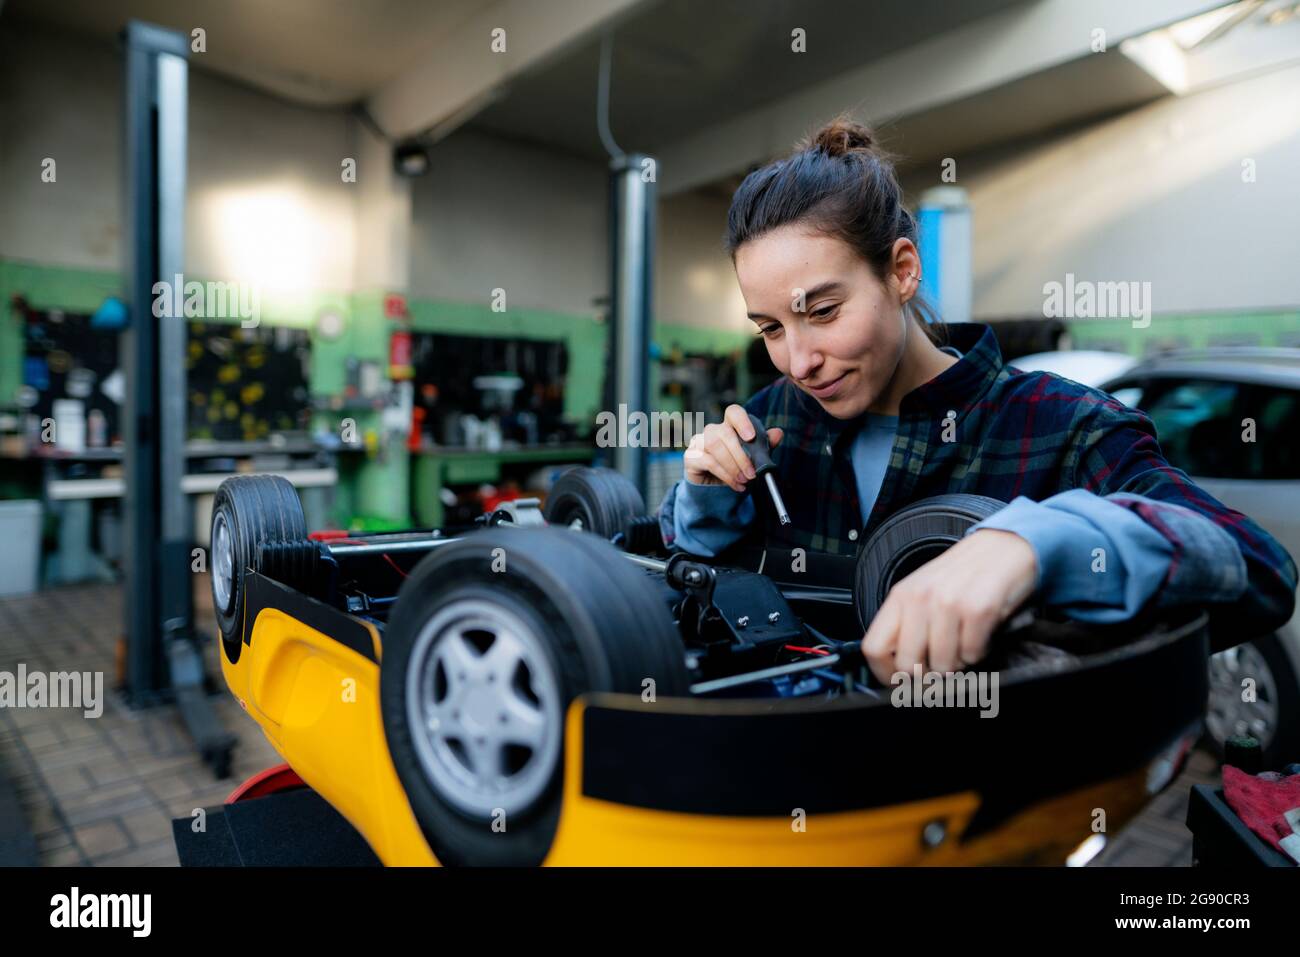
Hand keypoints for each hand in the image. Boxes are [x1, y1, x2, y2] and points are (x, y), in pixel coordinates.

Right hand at [683, 404, 783, 491]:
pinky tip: (736, 485)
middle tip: (752, 474)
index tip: (751, 437)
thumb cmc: (735, 469)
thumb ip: (764, 445)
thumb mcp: (754, 458)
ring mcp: (699, 442)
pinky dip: (724, 475)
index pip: (733, 412)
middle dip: (741, 456)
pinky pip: (707, 461)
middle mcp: (712, 430)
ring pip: (714, 446)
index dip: (742, 421)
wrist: (715, 489)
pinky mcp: (691, 457)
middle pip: (725, 433)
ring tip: (744, 480)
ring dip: (732, 466)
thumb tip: (778, 432)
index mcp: (729, 426)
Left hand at [861, 529, 1036, 683]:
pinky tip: (979, 635)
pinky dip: (978, 652)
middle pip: (907, 665)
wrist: (1004, 547)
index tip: (900, 682)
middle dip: (926, 675)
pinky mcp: (978, 609)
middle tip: (941, 665)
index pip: (873, 648)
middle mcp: (920, 598)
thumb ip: (906, 625)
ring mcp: (949, 603)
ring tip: (963, 643)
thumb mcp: (923, 592)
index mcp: (901, 596)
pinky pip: (972, 654)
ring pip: (942, 666)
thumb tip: (897, 669)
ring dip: (957, 664)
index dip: (885, 674)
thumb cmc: (964, 573)